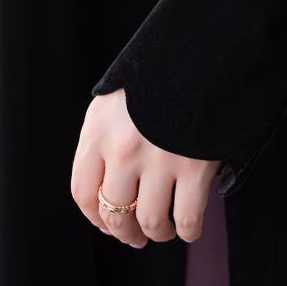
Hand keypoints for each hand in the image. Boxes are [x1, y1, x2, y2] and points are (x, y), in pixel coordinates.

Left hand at [70, 88, 220, 246]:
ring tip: (164, 230)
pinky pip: (186, 219)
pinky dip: (187, 231)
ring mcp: (159, 159)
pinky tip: (188, 227)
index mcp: (99, 129)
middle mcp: (123, 148)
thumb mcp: (119, 98)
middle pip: (116, 213)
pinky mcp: (195, 166)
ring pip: (151, 222)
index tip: (107, 224)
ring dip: (157, 233)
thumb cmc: (160, 74)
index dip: (95, 217)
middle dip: (126, 232)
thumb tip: (108, 192)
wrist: (203, 50)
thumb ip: (107, 137)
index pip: (83, 192)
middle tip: (136, 235)